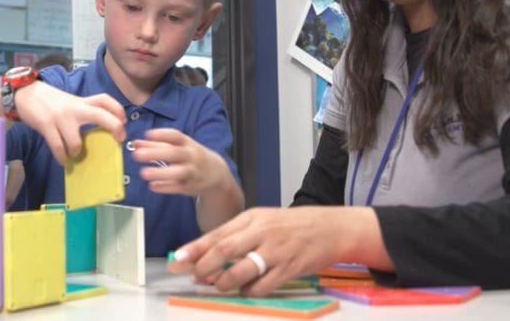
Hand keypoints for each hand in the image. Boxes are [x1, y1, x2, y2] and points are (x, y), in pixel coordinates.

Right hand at [14, 82, 125, 164]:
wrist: (24, 93)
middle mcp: (74, 108)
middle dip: (114, 127)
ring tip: (73, 154)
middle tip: (118, 139)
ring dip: (76, 152)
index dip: (117, 109)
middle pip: (100, 114)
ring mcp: (60, 117)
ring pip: (76, 142)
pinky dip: (62, 157)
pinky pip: (57, 147)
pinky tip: (63, 160)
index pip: (104, 99)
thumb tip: (98, 131)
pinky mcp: (46, 125)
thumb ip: (82, 112)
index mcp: (80, 101)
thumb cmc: (50, 101)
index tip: (124, 120)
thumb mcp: (70, 102)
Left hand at [133, 129, 229, 195]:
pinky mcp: (190, 186)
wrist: (216, 172)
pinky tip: (153, 186)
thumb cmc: (191, 156)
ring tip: (143, 172)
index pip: (176, 136)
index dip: (162, 134)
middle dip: (156, 153)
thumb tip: (136, 143)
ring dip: (161, 173)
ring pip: (179, 172)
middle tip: (137, 155)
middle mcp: (191, 156)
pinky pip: (178, 187)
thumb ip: (156, 144)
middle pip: (175, 153)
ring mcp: (192, 172)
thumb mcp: (178, 147)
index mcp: (187, 143)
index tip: (147, 134)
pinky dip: (166, 187)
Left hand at [167, 206, 386, 295]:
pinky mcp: (289, 269)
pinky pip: (262, 286)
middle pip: (224, 251)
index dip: (195, 249)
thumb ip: (237, 235)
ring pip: (240, 271)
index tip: (178, 259)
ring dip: (224, 282)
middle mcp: (261, 232)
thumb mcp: (263, 220)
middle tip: (194, 277)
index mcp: (251, 218)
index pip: (217, 234)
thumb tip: (208, 253)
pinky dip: (249, 291)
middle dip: (204, 266)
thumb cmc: (291, 225)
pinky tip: (246, 290)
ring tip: (218, 285)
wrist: (331, 227)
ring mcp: (275, 251)